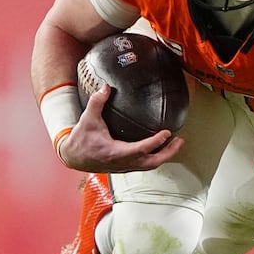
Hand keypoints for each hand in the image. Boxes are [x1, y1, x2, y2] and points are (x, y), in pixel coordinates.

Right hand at [57, 87, 181, 172]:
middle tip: (180, 140)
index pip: (141, 149)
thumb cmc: (81, 139)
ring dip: (165, 156)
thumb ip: (97, 102)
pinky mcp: (125, 167)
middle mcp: (123, 163)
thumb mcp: (88, 119)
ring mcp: (125, 167)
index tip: (167, 133)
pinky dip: (156, 157)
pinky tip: (162, 148)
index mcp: (116, 152)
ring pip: (150, 166)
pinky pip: (145, 165)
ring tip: (176, 143)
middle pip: (152, 162)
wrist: (73, 157)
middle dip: (168, 152)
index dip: (155, 142)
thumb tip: (105, 86)